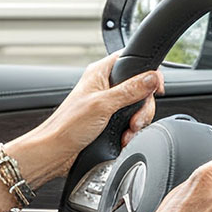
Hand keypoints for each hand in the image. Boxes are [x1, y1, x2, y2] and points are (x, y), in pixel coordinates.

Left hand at [38, 52, 163, 176]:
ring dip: (137, 121)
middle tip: (135, 119)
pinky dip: (130, 131)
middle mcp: (104, 85)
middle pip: (140, 87)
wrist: (55, 151)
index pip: (131, 60)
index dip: (148, 72)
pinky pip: (129, 121)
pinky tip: (123, 137)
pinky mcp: (108, 120)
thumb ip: (130, 90)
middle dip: (143, 107)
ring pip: (136, 107)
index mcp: (100, 73)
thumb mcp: (103, 105)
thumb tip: (151, 77)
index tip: (156, 89)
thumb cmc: (67, 126)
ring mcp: (107, 103)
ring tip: (127, 131)